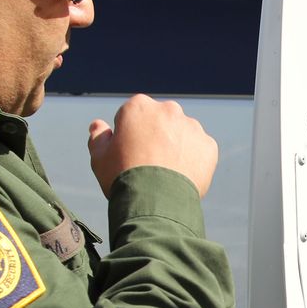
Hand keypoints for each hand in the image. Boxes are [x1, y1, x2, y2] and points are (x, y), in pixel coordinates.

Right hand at [88, 93, 217, 198]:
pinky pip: (199, 150)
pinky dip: (193, 160)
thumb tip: (98, 125)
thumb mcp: (100, 157)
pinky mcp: (208, 146)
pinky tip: (181, 176)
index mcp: (139, 106)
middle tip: (149, 164)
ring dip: (176, 147)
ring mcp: (191, 127)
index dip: (128, 136)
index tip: (128, 154)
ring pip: (182, 134)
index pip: (133, 116)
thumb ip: (98, 137)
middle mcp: (168, 110)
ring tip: (166, 173)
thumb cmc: (122, 176)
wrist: (154, 201)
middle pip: (160, 122)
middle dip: (155, 137)